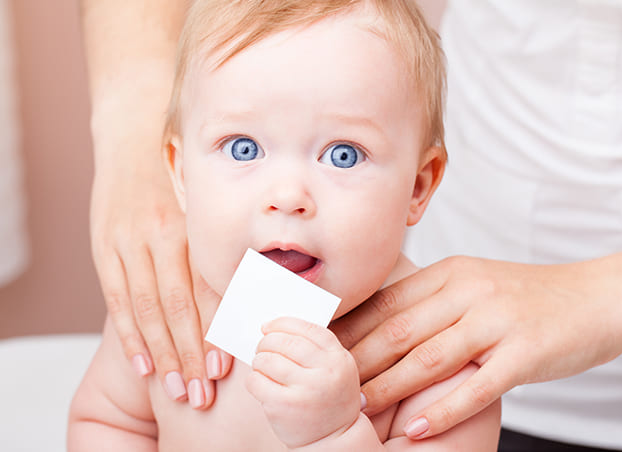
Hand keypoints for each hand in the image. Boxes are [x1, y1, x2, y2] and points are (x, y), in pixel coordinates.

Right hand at [90, 147, 232, 407]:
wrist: (131, 144)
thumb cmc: (180, 183)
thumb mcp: (203, 207)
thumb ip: (219, 247)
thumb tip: (253, 293)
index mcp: (192, 229)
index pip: (206, 288)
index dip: (216, 330)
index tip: (225, 367)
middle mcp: (161, 237)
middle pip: (177, 306)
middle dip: (190, 353)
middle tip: (202, 393)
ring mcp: (128, 244)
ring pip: (146, 309)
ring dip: (162, 353)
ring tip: (174, 388)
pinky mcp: (104, 250)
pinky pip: (117, 300)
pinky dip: (129, 336)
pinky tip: (143, 364)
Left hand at [246, 317, 359, 448]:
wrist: (334, 438)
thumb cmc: (328, 397)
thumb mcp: (335, 369)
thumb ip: (315, 348)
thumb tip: (274, 327)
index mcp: (339, 358)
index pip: (308, 329)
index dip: (283, 323)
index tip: (269, 326)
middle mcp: (325, 373)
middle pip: (285, 342)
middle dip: (267, 341)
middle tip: (262, 347)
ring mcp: (305, 391)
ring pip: (267, 360)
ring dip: (259, 360)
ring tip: (263, 366)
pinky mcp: (284, 406)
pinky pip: (256, 381)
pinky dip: (253, 379)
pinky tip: (261, 384)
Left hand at [331, 255, 621, 437]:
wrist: (592, 297)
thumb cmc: (525, 295)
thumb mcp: (472, 282)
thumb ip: (430, 299)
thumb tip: (380, 323)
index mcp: (450, 274)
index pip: (387, 302)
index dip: (351, 329)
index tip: (321, 350)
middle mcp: (468, 293)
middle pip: (400, 331)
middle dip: (358, 361)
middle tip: (328, 385)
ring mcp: (497, 322)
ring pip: (429, 358)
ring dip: (390, 387)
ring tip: (359, 408)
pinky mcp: (524, 353)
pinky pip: (476, 387)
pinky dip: (441, 410)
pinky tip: (416, 429)